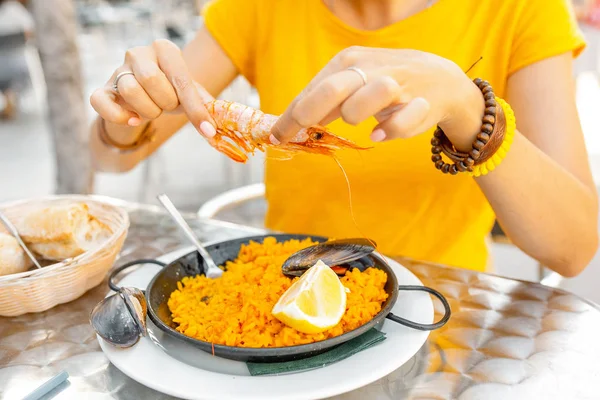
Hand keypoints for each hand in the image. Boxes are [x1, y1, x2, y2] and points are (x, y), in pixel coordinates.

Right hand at [90, 39, 216, 137]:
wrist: (144, 98)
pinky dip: (119, 116)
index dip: (196, 108)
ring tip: (153, 110)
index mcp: (165, 49)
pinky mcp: (102, 88)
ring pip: (130, 90)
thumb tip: (217, 122)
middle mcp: (139, 54)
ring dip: (147, 110)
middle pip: (152, 80)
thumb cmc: (170, 92)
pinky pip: (101, 101)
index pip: (181, 79)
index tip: (208, 130)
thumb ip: (203, 103)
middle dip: (165, 103)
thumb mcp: (189, 93)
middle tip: (167, 106)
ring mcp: (118, 69)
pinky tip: (133, 120)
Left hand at [270, 47, 483, 150]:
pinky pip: (397, 123)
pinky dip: (387, 130)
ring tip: (359, 123)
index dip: (291, 116)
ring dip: (354, 115)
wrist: (440, 80)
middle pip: (331, 90)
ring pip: (364, 101)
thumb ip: (324, 104)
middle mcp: (369, 69)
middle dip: (306, 114)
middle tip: (297, 134)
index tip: (276, 136)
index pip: (312, 91)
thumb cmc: (385, 84)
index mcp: (348, 62)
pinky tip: (379, 135)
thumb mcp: (351, 86)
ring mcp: (396, 83)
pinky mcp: (419, 102)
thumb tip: (289, 125)